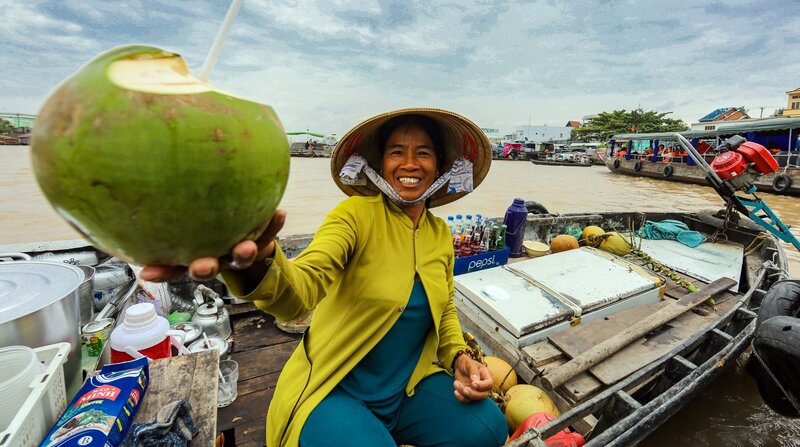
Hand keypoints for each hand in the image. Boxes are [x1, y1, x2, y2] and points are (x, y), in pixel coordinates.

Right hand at [140, 209, 286, 281]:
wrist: (243, 234)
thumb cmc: (204, 221)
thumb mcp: (184, 215)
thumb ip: (166, 204)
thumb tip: (127, 173)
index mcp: (191, 256)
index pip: (171, 268)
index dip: (160, 271)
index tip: (148, 272)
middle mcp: (214, 258)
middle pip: (206, 269)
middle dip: (204, 269)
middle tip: (202, 266)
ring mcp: (236, 253)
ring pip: (239, 259)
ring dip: (243, 254)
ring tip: (248, 247)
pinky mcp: (260, 242)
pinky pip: (267, 236)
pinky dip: (273, 227)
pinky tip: (279, 213)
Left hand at [453, 355, 492, 402]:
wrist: (459, 366)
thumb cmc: (466, 363)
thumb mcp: (470, 363)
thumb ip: (473, 371)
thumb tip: (475, 380)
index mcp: (486, 376)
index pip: (489, 384)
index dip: (482, 386)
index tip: (473, 383)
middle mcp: (483, 385)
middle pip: (484, 395)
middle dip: (474, 394)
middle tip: (465, 389)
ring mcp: (477, 391)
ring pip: (475, 399)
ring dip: (464, 394)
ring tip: (456, 383)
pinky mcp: (469, 395)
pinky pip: (467, 400)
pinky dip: (461, 398)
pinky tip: (455, 391)